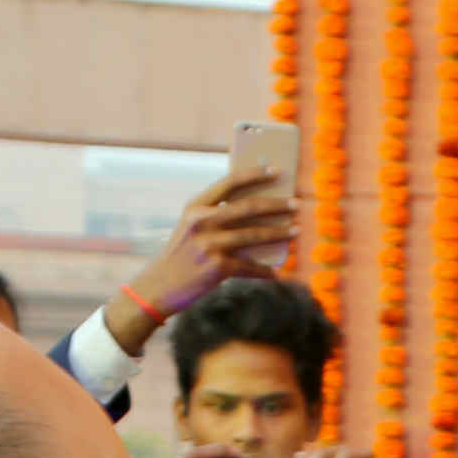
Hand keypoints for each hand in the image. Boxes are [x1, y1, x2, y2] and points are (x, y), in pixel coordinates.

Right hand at [111, 163, 302, 348]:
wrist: (160, 286)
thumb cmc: (182, 254)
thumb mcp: (192, 227)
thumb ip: (216, 215)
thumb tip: (258, 211)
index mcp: (196, 205)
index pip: (230, 182)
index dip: (256, 174)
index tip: (277, 171)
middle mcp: (202, 221)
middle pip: (248, 207)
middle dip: (277, 205)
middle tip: (296, 204)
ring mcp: (210, 244)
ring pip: (254, 235)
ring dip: (279, 233)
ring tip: (296, 230)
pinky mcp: (217, 267)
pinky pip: (249, 266)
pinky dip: (264, 270)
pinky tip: (275, 271)